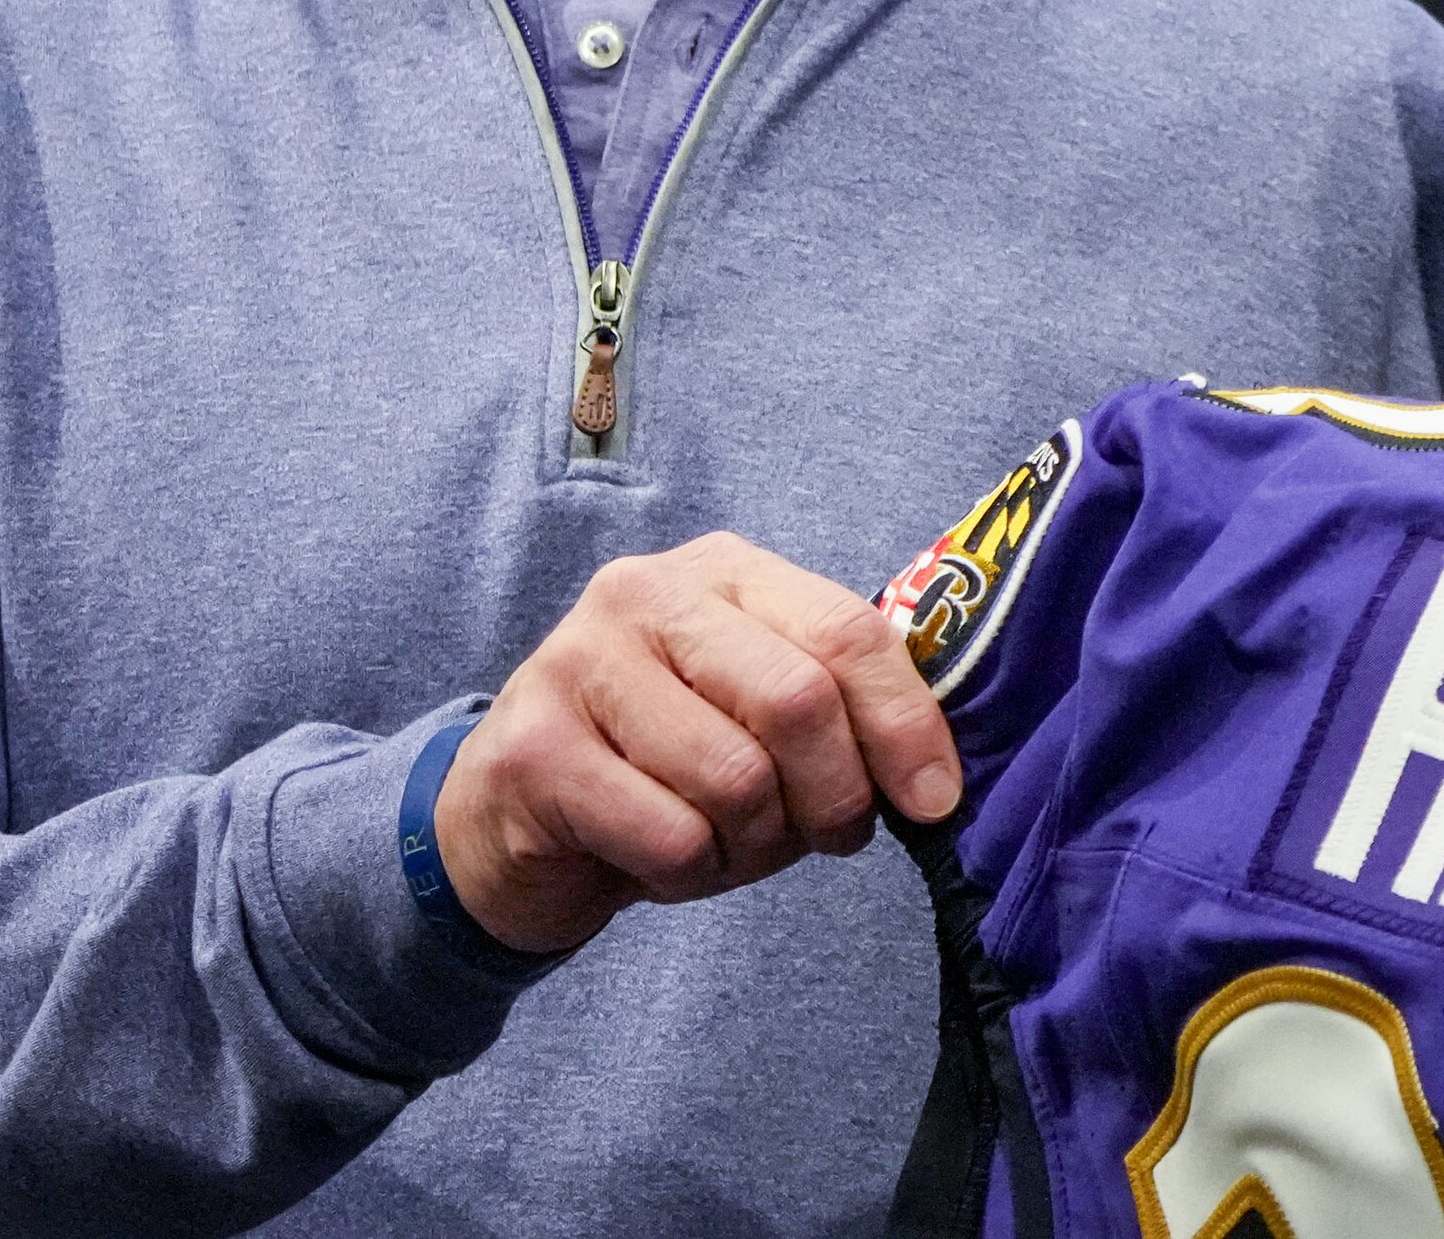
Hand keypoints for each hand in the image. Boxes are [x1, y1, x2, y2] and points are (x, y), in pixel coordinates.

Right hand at [435, 532, 964, 955]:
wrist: (508, 816)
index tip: (935, 799)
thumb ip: (838, 708)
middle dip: (835, 794)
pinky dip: (691, 873)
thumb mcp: (757, 712)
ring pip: (735, 779)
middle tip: (829, 836)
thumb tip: (935, 777)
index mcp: (725, 569)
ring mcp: (578, 663)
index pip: (848, 632)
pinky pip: (670, 836)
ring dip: (755, 844)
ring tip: (729, 843)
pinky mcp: (532, 749)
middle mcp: (646, 593)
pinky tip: (665, 859)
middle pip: (798, 701)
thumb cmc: (664, 762)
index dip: (906, 723)